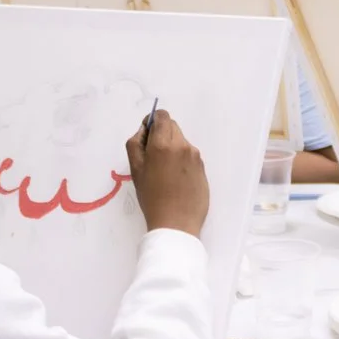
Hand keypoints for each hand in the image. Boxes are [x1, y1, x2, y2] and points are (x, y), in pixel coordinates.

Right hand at [126, 110, 209, 236]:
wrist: (176, 223)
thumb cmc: (152, 197)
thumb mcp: (135, 169)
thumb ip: (136, 143)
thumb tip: (144, 130)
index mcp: (163, 144)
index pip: (162, 116)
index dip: (153, 121)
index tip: (147, 136)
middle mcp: (182, 145)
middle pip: (172, 126)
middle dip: (162, 135)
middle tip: (153, 157)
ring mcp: (195, 157)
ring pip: (181, 141)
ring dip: (172, 148)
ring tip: (165, 172)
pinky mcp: (203, 168)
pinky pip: (190, 156)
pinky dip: (182, 160)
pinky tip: (176, 179)